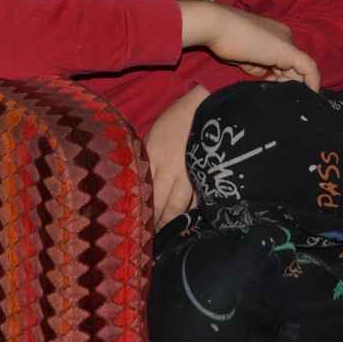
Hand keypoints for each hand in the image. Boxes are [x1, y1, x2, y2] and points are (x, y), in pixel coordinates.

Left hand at [146, 84, 206, 229]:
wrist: (206, 105)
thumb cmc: (176, 119)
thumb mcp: (153, 136)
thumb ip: (147, 159)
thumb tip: (140, 181)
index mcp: (152, 156)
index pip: (142, 190)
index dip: (141, 208)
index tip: (136, 222)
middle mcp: (169, 167)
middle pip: (160, 203)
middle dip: (157, 222)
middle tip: (153, 236)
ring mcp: (189, 172)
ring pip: (179, 205)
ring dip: (173, 221)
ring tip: (170, 232)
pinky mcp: (204, 173)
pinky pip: (198, 198)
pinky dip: (193, 211)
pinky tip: (190, 221)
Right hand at [178, 1, 321, 89]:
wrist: (216, 26)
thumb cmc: (224, 40)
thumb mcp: (243, 57)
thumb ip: (256, 66)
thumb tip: (264, 75)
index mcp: (274, 35)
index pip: (283, 61)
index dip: (279, 78)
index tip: (270, 89)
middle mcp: (284, 36)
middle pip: (292, 66)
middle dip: (286, 83)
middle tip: (273, 95)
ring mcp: (286, 42)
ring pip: (299, 69)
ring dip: (293, 86)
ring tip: (282, 97)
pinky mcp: (287, 50)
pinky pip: (308, 68)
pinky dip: (312, 82)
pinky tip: (312, 94)